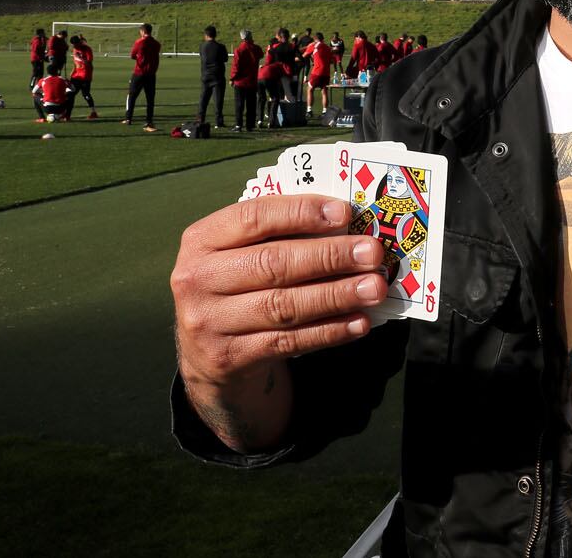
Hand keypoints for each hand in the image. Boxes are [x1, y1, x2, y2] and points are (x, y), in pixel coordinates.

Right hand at [170, 195, 387, 449]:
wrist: (205, 353)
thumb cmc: (236, 286)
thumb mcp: (239, 253)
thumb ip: (279, 234)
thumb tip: (345, 224)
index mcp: (201, 240)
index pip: (253, 217)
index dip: (301, 213)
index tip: (345, 214)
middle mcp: (197, 279)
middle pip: (273, 263)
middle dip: (330, 256)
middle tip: (372, 253)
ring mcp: (209, 322)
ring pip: (284, 305)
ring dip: (336, 295)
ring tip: (374, 287)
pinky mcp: (228, 358)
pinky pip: (288, 342)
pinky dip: (329, 331)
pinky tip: (358, 321)